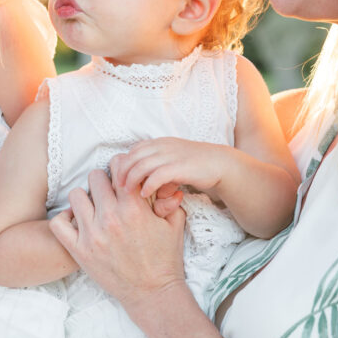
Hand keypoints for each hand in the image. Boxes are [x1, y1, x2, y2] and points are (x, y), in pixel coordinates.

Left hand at [49, 168, 186, 311]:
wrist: (153, 293)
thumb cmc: (165, 259)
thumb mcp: (174, 224)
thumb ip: (168, 198)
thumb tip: (160, 179)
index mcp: (134, 208)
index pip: (119, 166)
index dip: (122, 166)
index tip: (123, 175)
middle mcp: (111, 218)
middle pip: (95, 177)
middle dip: (104, 181)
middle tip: (110, 193)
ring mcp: (92, 235)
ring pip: (75, 195)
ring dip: (85, 197)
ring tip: (94, 207)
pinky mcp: (79, 251)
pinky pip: (58, 224)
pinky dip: (64, 218)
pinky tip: (77, 220)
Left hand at [111, 139, 229, 197]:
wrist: (219, 163)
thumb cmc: (194, 165)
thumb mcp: (171, 159)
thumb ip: (156, 165)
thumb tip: (140, 178)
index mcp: (159, 143)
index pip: (133, 150)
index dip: (123, 163)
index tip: (117, 177)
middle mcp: (162, 146)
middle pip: (133, 157)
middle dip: (122, 172)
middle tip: (117, 187)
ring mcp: (171, 156)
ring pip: (141, 165)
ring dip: (131, 179)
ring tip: (127, 192)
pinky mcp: (179, 167)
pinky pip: (157, 175)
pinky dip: (148, 185)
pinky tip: (144, 194)